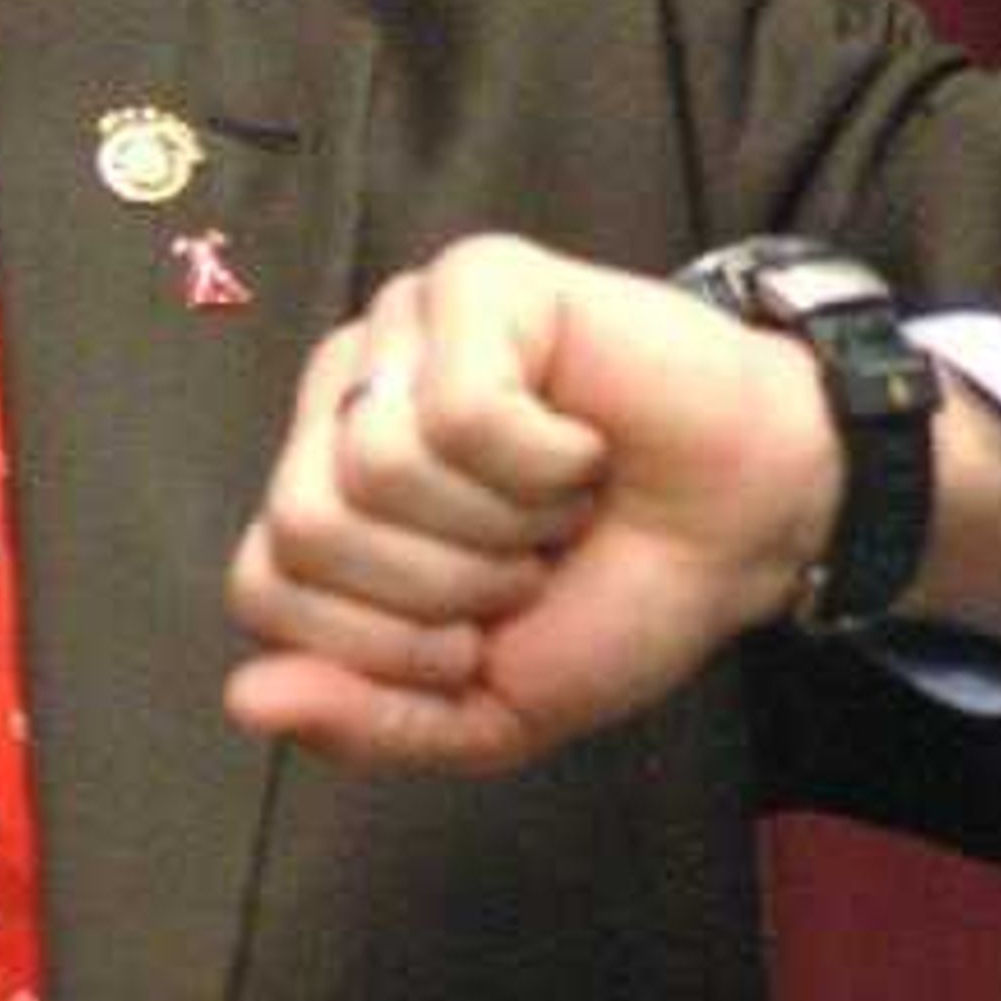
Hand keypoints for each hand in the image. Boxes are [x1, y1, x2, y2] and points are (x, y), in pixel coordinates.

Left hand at [225, 235, 840, 776]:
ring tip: (559, 497)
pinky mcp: (476, 280)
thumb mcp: (486, 709)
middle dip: (441, 584)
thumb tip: (246, 700)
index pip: (261, 588)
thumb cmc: (614, 595)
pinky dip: (543, 459)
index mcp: (321, 491)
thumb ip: (367, 721)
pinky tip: (582, 440)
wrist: (753, 529)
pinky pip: (461, 406)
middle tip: (527, 557)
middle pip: (305, 527)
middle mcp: (341, 398)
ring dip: (502, 519)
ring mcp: (402, 328)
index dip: (379, 645)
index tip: (477, 633)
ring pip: (377, 465)